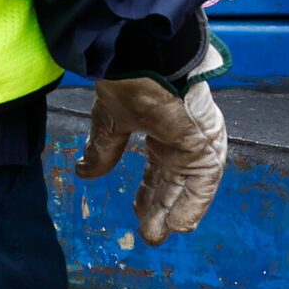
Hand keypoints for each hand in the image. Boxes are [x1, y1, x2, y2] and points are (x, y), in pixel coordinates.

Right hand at [77, 77, 227, 244]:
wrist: (144, 54)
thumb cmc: (128, 78)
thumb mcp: (110, 121)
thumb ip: (103, 149)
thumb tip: (84, 172)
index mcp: (161, 127)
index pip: (158, 168)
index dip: (148, 192)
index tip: (138, 213)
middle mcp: (181, 134)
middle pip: (173, 179)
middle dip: (160, 206)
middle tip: (149, 233)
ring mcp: (195, 137)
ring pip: (190, 183)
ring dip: (176, 210)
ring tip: (160, 234)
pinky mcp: (204, 141)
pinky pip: (204, 181)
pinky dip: (193, 204)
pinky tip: (179, 226)